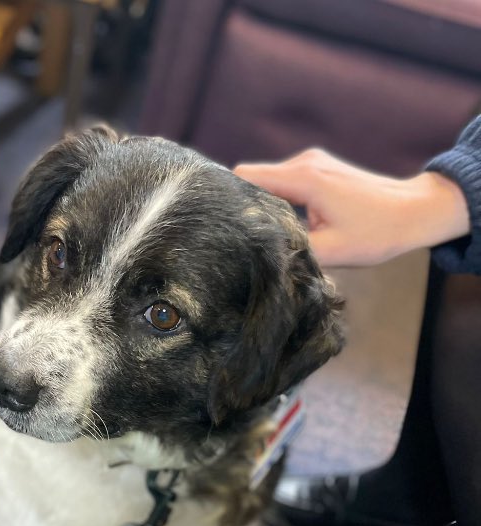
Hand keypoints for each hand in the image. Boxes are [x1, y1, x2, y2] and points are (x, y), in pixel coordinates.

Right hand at [235, 149, 469, 266]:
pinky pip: (285, 182)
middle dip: (243, 204)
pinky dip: (278, 202)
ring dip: (263, 205)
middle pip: (253, 178)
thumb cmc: (378, 232)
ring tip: (260, 234)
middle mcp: (305, 163)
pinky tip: (283, 225)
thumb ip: (291, 250)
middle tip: (235, 236)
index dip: (226, 197)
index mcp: (305, 178)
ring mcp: (313, 163)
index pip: (245, 177)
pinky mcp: (320, 170)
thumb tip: (259, 253)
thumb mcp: (332, 251)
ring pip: (269, 181)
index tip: (216, 221)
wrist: (416, 211)